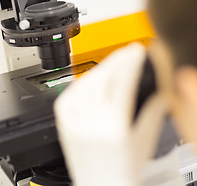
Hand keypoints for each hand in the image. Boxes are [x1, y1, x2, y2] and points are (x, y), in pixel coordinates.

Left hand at [54, 43, 166, 185]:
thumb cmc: (123, 170)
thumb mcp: (145, 140)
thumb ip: (154, 112)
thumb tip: (158, 90)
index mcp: (114, 126)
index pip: (122, 82)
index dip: (130, 62)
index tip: (136, 52)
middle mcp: (91, 122)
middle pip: (102, 79)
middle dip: (116, 60)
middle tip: (125, 52)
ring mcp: (74, 122)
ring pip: (84, 84)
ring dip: (100, 69)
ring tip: (112, 63)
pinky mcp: (63, 124)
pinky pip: (69, 95)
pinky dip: (81, 83)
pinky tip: (91, 78)